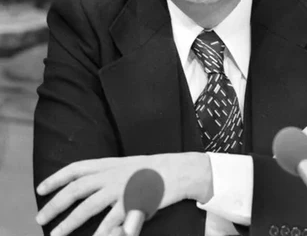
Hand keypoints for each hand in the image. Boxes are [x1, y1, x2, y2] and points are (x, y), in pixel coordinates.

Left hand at [35, 153, 211, 235]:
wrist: (180, 169)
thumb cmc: (155, 169)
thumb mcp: (129, 165)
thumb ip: (110, 173)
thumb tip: (92, 184)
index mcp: (110, 163)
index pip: (77, 168)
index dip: (57, 177)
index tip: (41, 188)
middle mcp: (112, 174)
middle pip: (76, 188)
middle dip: (55, 204)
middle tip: (40, 217)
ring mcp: (122, 188)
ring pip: (88, 206)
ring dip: (69, 222)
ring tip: (55, 234)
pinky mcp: (133, 203)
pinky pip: (111, 222)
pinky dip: (99, 233)